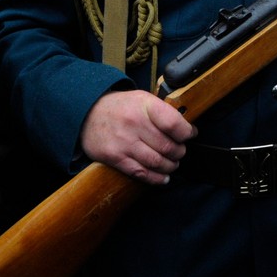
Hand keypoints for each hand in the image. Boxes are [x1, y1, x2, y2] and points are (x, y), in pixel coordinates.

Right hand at [80, 90, 196, 184]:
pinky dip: (156, 178)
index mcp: (144, 105)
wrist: (86, 113)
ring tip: (172, 163)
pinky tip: (163, 176)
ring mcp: (124, 142)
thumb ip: (162, 111)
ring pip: (157, 162)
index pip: (174, 123)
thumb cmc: (120, 107)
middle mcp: (134, 123)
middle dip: (179, 152)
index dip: (187, 133)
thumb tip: (187, 129)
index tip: (190, 134)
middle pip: (168, 146)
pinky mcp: (115, 157)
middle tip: (179, 151)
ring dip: (170, 166)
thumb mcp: (141, 99)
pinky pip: (142, 173)